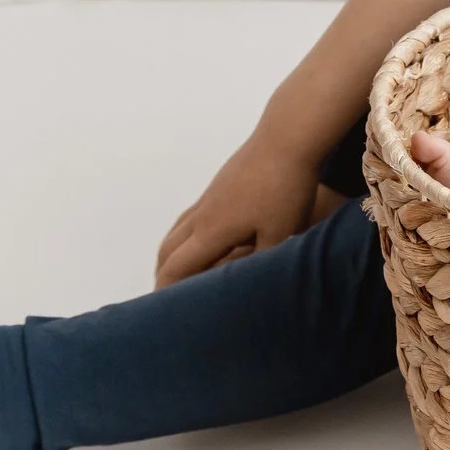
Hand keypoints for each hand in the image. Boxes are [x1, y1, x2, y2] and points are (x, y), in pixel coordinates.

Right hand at [153, 137, 323, 287]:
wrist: (287, 138)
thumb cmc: (286, 188)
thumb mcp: (280, 235)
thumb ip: (261, 263)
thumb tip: (249, 283)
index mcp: (212, 230)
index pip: (177, 268)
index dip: (166, 292)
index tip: (162, 311)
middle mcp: (203, 214)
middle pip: (168, 250)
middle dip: (163, 275)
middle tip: (165, 297)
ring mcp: (209, 196)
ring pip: (178, 230)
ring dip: (172, 254)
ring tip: (179, 271)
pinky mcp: (220, 184)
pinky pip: (192, 215)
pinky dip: (186, 235)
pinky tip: (203, 239)